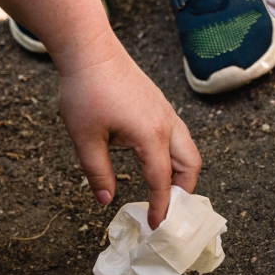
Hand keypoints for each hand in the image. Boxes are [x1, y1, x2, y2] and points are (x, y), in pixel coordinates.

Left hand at [58, 49, 202, 229]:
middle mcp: (166, 124)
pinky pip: (178, 136)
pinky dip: (174, 155)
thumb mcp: (84, 137)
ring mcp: (166, 112)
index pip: (161, 181)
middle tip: (167, 209)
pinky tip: (154, 161)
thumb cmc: (85, 89)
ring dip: (181, 173)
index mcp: (150, 136)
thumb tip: (106, 200)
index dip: (160, 207)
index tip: (155, 226)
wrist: (89, 48)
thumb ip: (97, 172)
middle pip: (190, 165)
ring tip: (164, 189)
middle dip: (183, 191)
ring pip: (187, 150)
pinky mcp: (159, 105)